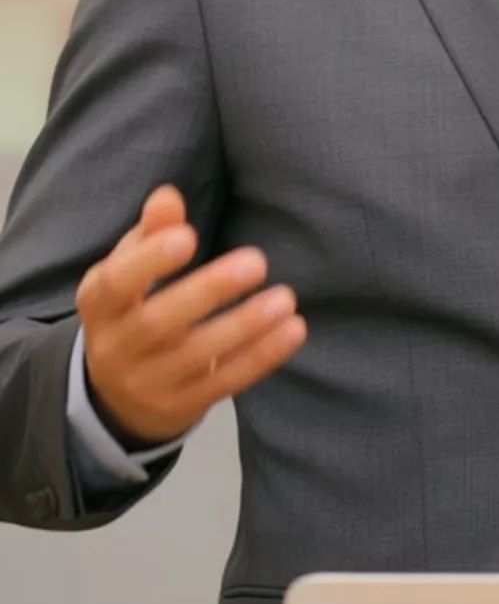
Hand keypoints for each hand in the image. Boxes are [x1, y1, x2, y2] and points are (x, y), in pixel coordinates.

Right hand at [75, 183, 307, 443]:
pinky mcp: (182, 406)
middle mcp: (117, 346)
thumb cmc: (131, 311)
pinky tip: (293, 330)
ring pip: (197, 358)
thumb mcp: (128, 271)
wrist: (116, 394)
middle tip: (258, 261)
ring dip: (245, 327)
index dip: (149, 263)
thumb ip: (150, 233)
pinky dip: (260, 357)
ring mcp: (149, 383)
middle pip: (159, 323)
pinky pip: (224, 383)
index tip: (189, 237)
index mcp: (100, 304)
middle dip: (208, 291)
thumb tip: (168, 196)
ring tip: (285, 299)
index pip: (116, 284)